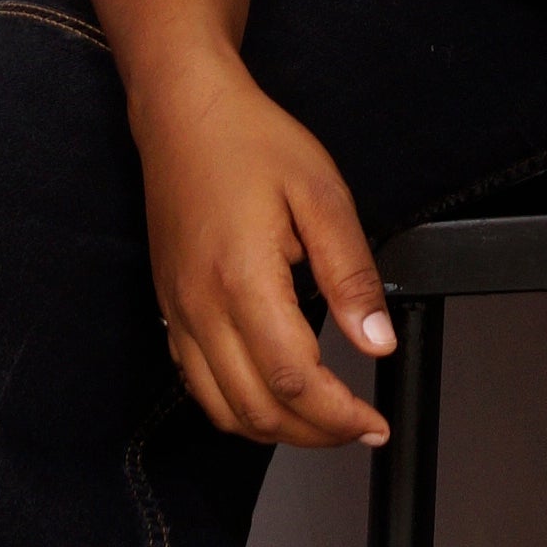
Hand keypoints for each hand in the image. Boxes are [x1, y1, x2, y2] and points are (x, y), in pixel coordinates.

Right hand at [134, 51, 394, 445]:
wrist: (183, 113)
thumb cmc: (251, 142)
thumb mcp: (322, 195)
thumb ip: (350, 275)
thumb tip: (376, 342)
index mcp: (244, 281)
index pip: (295, 381)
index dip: (340, 416)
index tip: (375, 422)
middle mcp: (202, 308)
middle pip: (257, 410)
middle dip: (315, 434)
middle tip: (359, 428)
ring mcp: (179, 312)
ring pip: (222, 409)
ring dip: (276, 430)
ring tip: (323, 422)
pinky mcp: (170, 308)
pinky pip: (197, 383)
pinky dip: (238, 406)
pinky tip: (274, 394)